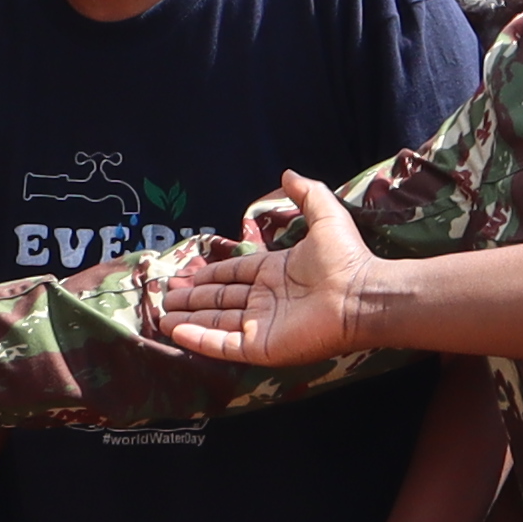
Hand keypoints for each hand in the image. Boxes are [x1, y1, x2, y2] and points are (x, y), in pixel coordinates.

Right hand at [141, 175, 373, 367]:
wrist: (360, 295)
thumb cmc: (345, 259)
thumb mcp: (325, 216)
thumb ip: (306, 194)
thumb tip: (287, 174)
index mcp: (275, 273)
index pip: (234, 275)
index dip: (210, 275)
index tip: (186, 275)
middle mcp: (264, 301)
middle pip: (219, 300)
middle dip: (192, 299)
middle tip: (165, 298)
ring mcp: (262, 326)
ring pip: (216, 322)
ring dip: (188, 319)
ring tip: (161, 317)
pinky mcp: (261, 347)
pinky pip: (223, 344)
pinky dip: (198, 339)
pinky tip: (175, 331)